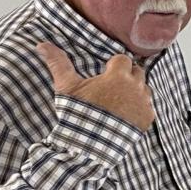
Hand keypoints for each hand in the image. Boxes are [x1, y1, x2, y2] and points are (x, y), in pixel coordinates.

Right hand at [37, 42, 154, 131]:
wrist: (90, 144)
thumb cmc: (79, 113)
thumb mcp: (66, 87)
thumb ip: (58, 63)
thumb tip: (42, 44)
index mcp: (119, 76)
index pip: (123, 59)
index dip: (114, 64)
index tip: (106, 72)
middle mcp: (136, 87)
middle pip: (137, 72)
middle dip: (127, 75)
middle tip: (112, 86)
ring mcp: (144, 103)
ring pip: (145, 89)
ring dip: (135, 91)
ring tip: (119, 101)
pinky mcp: (148, 118)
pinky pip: (148, 107)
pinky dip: (140, 108)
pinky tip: (126, 114)